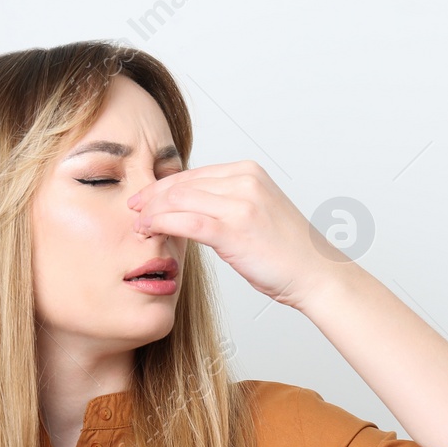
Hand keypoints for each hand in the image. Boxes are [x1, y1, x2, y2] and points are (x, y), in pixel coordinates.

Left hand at [127, 160, 344, 307]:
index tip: (145, 200)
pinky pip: (187, 221)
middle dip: (151, 197)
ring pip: (179, 199)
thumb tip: (191, 209)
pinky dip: (162, 224)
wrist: (315, 274)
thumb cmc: (287, 252)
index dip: (163, 187)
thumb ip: (226, 204)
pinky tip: (150, 231)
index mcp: (248, 172)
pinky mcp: (234, 228)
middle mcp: (244, 181)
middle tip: (132, 210)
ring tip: (138, 226)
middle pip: (182, 183)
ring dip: (152, 212)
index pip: (193, 174)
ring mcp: (240, 203)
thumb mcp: (256, 213)